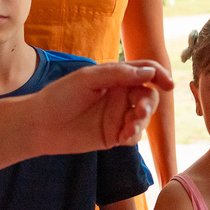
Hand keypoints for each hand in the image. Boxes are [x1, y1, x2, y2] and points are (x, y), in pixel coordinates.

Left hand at [35, 61, 171, 153]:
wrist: (40, 125)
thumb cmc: (60, 96)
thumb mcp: (88, 79)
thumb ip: (119, 74)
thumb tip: (149, 74)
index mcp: (115, 76)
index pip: (145, 72)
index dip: (160, 75)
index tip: (168, 84)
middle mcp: (120, 95)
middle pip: (148, 95)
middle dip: (150, 104)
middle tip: (141, 113)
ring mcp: (118, 116)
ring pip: (144, 117)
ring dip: (142, 122)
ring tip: (129, 128)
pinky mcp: (113, 135)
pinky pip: (134, 135)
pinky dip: (133, 135)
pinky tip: (123, 137)